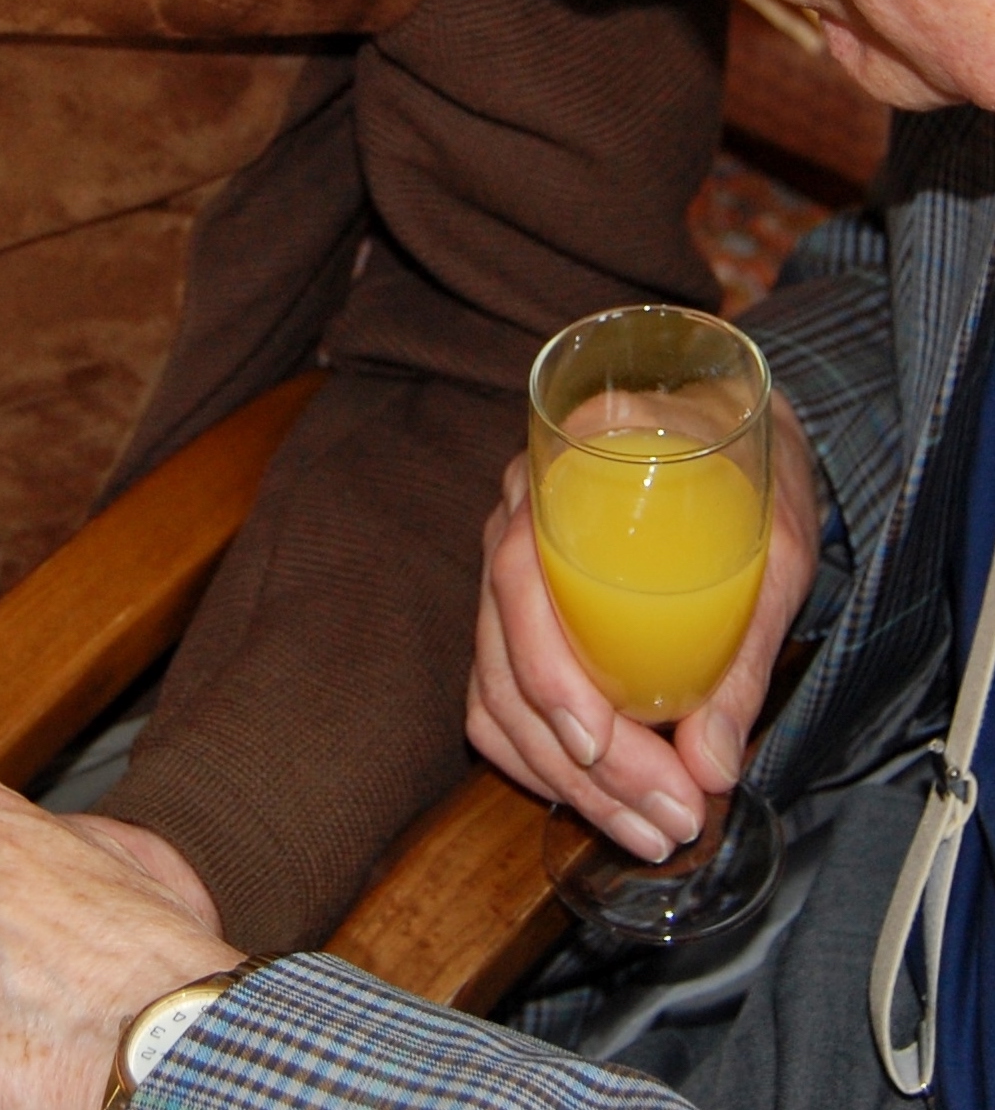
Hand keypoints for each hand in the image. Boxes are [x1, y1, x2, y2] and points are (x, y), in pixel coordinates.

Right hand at [465, 392, 820, 859]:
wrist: (729, 442)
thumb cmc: (751, 480)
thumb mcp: (777, 549)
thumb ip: (745, 653)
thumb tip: (713, 766)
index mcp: (560, 477)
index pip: (520, 580)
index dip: (550, 672)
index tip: (603, 742)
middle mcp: (513, 523)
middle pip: (508, 656)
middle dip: (580, 761)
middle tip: (664, 818)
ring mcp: (503, 574)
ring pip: (496, 694)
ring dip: (561, 780)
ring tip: (643, 830)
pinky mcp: (514, 619)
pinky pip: (495, 702)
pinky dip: (534, 763)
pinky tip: (590, 800)